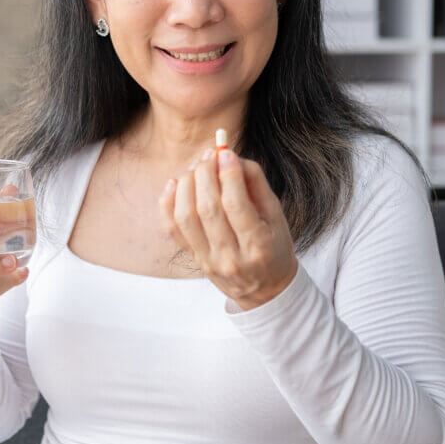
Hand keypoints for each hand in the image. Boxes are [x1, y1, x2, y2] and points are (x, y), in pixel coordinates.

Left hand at [158, 148, 297, 310]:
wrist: (264, 290)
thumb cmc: (274, 247)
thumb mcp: (276, 216)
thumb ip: (256, 184)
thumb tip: (230, 157)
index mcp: (257, 246)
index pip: (236, 205)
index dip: (228, 174)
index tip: (226, 153)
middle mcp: (230, 257)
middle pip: (208, 209)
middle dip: (206, 174)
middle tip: (210, 156)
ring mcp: (207, 260)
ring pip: (186, 217)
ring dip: (187, 185)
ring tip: (197, 169)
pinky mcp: (192, 258)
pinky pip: (171, 228)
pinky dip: (167, 202)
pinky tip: (176, 183)